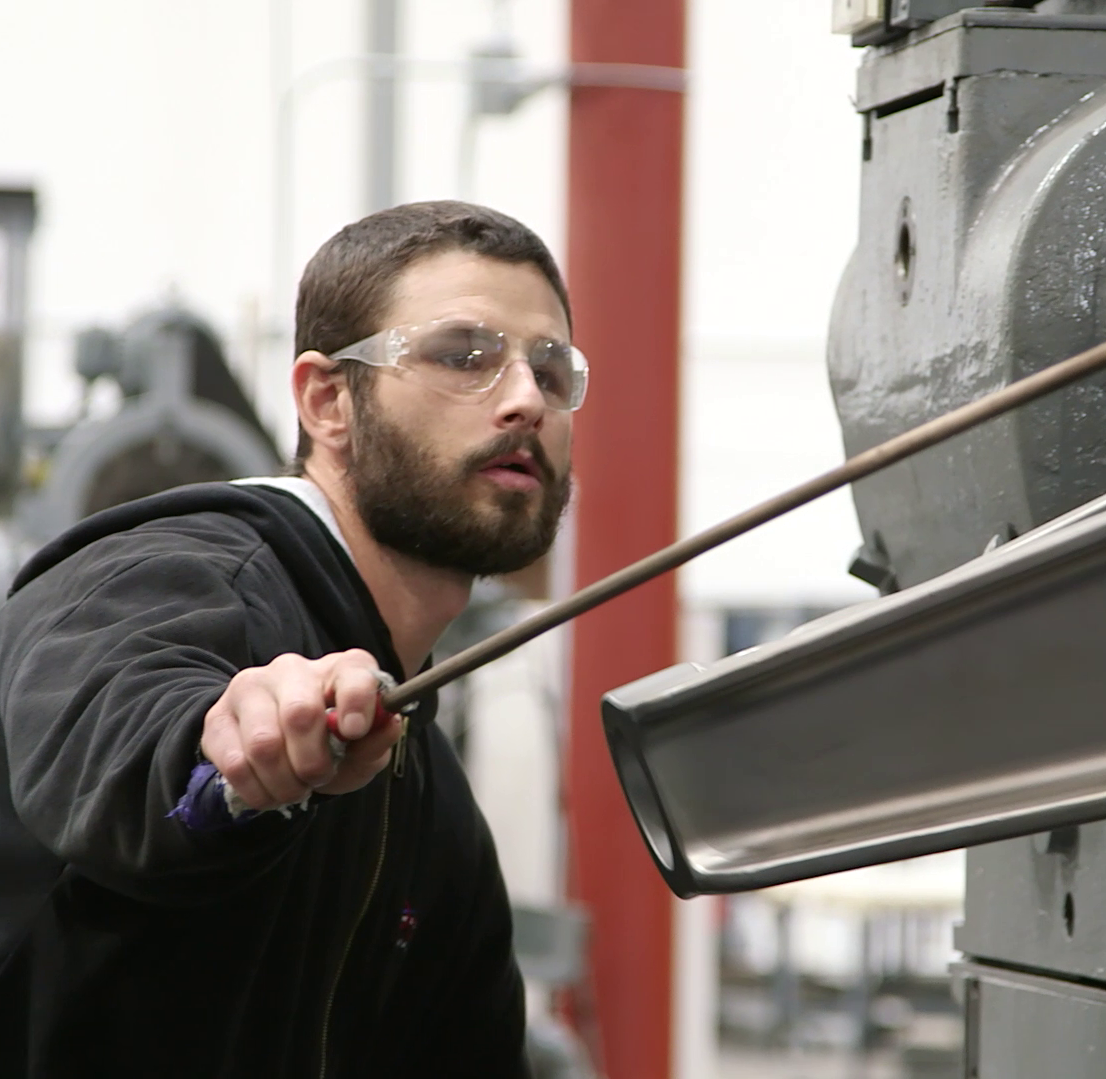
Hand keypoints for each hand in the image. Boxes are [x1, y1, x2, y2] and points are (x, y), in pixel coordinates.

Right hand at [200, 649, 402, 810]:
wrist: (280, 746)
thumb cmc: (331, 742)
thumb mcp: (362, 748)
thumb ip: (377, 741)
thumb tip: (390, 725)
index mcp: (340, 669)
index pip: (353, 674)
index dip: (356, 702)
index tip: (355, 731)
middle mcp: (293, 669)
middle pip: (300, 713)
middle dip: (313, 762)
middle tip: (318, 779)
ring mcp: (251, 688)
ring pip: (263, 744)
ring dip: (284, 782)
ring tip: (294, 789)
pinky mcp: (218, 716)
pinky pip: (235, 762)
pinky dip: (257, 790)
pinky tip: (269, 791)